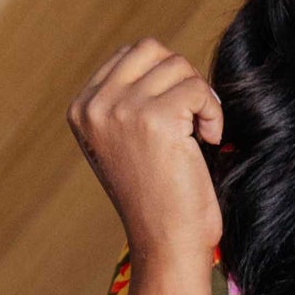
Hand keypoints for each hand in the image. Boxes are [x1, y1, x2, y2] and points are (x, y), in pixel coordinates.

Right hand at [67, 37, 222, 262]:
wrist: (165, 244)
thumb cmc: (157, 200)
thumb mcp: (127, 142)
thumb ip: (128, 101)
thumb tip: (163, 58)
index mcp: (82, 109)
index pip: (129, 56)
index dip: (163, 78)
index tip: (175, 118)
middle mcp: (95, 106)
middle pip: (151, 50)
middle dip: (181, 78)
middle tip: (193, 118)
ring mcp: (121, 110)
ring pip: (177, 66)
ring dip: (199, 97)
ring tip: (201, 135)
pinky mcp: (155, 118)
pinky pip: (197, 89)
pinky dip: (213, 112)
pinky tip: (210, 140)